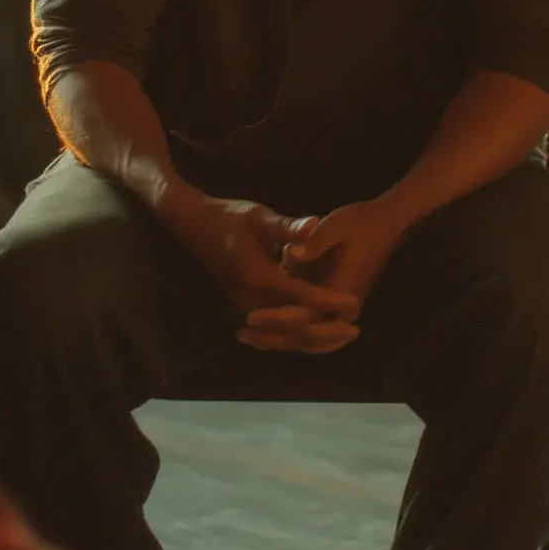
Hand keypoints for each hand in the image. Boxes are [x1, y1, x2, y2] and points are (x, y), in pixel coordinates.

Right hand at [161, 187, 361, 350]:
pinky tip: (318, 327)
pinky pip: (274, 324)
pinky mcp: (244, 303)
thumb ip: (288, 227)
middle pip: (292, 324)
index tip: (353, 302)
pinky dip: (296, 328)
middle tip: (355, 330)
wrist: (194, 225)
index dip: (328, 300)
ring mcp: (244, 303)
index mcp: (256, 275)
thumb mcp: (259, 216)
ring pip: (283, 329)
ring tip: (342, 333)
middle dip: (324, 329)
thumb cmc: (228, 216)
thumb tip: (315, 224)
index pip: (299, 294)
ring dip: (312, 333)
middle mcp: (249, 297)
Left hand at [242, 198, 408, 354]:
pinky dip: (291, 330)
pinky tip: (266, 324)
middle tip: (241, 333)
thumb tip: (291, 254)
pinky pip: (312, 327)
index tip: (250, 316)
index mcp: (342, 290)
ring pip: (308, 337)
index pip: (305, 315)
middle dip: (273, 337)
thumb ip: (314, 241)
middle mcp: (343, 308)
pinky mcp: (336, 305)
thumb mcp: (336, 225)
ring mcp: (341, 309)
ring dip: (279, 337)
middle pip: (305, 335)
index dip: (277, 317)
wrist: (387, 224)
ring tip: (247, 334)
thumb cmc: (361, 222)